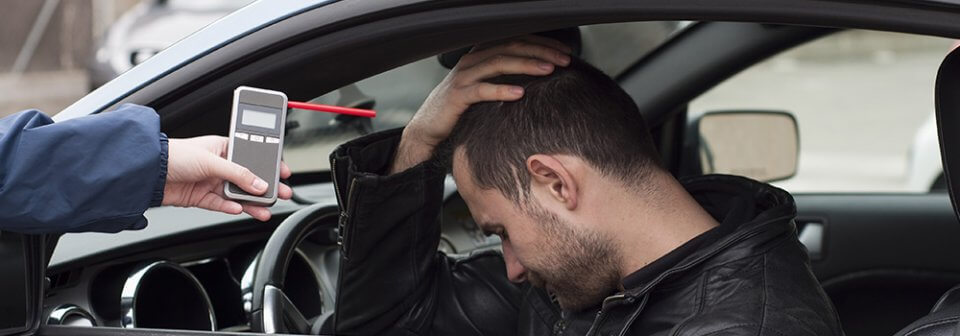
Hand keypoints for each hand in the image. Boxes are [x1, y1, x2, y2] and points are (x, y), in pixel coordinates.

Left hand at [162, 136, 292, 220]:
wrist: (147, 173)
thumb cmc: (174, 155)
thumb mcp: (212, 161)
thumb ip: (238, 174)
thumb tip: (259, 184)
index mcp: (223, 148)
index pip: (253, 156)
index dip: (269, 164)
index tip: (284, 172)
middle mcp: (218, 165)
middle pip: (248, 178)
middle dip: (266, 187)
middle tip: (282, 193)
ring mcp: (210, 182)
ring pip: (237, 194)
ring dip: (251, 202)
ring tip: (265, 209)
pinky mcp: (201, 197)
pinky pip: (221, 204)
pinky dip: (230, 208)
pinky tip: (239, 209)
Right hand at [391, 36, 572, 173]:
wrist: (429, 129)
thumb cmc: (461, 110)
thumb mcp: (486, 88)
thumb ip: (506, 78)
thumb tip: (539, 77)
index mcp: (480, 55)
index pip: (515, 40)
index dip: (542, 43)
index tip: (565, 52)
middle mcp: (472, 61)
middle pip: (510, 47)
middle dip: (540, 51)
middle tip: (564, 60)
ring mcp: (463, 77)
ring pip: (499, 63)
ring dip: (526, 65)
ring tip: (548, 70)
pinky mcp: (457, 96)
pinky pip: (482, 90)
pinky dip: (502, 89)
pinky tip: (520, 93)